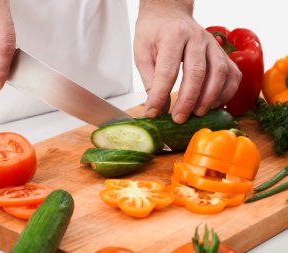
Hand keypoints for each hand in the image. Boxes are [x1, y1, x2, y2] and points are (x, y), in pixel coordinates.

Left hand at [134, 0, 241, 122]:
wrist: (169, 13)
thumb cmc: (154, 32)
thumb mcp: (142, 52)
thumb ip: (149, 80)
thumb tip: (157, 109)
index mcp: (173, 36)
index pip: (167, 70)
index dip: (160, 95)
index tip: (152, 112)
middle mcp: (196, 38)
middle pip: (197, 73)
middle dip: (188, 100)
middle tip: (178, 118)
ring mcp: (213, 45)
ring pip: (220, 73)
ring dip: (210, 98)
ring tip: (197, 114)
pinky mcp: (222, 53)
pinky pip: (233, 74)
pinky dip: (226, 93)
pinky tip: (214, 104)